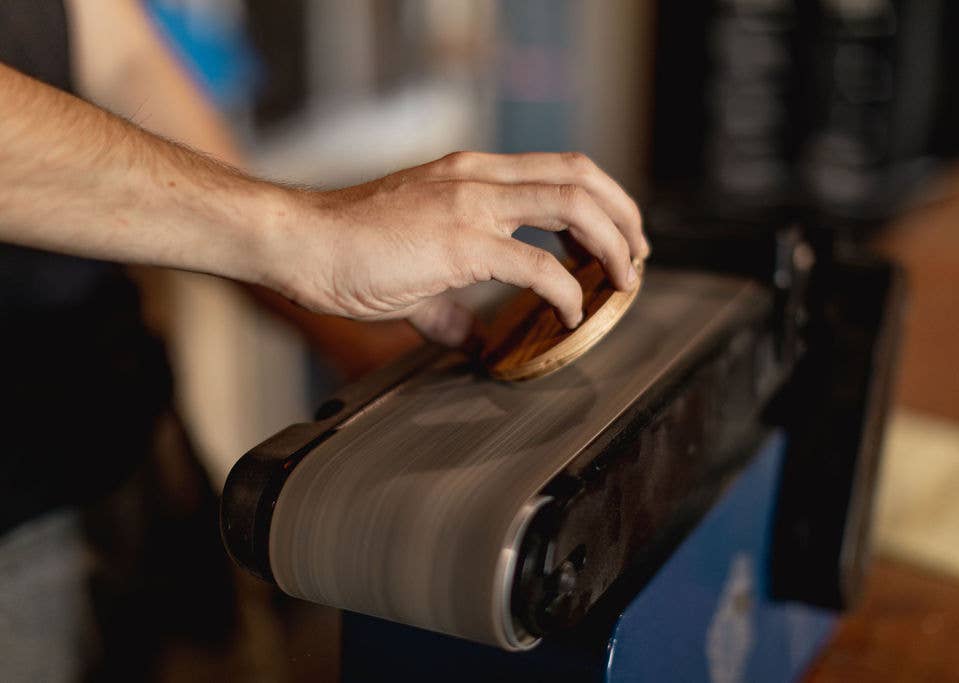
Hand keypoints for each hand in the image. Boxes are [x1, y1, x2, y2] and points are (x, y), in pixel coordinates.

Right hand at [265, 152, 648, 346]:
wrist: (301, 242)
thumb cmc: (347, 248)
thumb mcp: (414, 269)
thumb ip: (449, 302)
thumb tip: (470, 335)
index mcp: (471, 173)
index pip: (559, 168)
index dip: (602, 199)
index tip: (615, 235)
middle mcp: (478, 178)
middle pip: (580, 176)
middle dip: (623, 214)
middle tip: (637, 255)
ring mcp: (470, 205)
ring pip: (573, 206)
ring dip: (611, 244)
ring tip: (621, 278)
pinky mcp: (459, 244)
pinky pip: (537, 267)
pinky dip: (566, 291)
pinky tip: (570, 313)